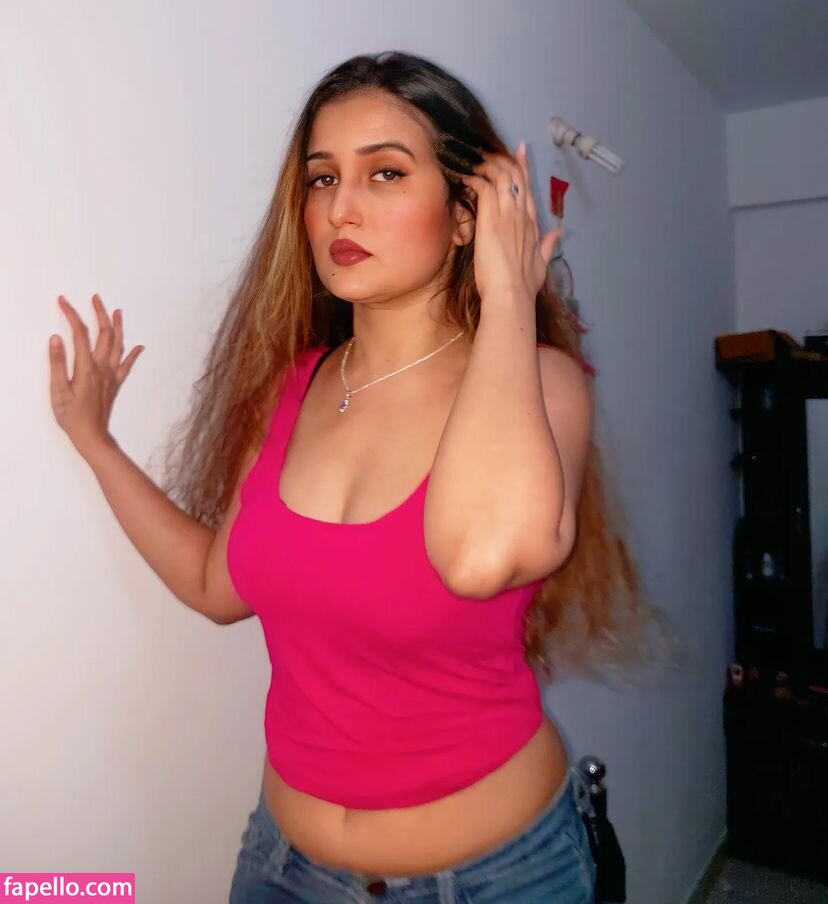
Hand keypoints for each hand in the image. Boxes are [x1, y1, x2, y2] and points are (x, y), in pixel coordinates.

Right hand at [49, 294, 143, 458]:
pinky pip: (126, 366)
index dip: (72, 315)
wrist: (92, 436)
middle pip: (104, 335)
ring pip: (118, 346)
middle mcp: (102, 368)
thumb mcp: (58, 390)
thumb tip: (55, 339)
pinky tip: (139, 346)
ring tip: (117, 312)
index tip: (64, 301)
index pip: (80, 334)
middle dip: (101, 314)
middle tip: (97, 299)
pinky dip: (133, 354)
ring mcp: (111, 376)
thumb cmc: (72, 416)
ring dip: (118, 328)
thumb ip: (57, 363)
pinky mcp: (115, 384)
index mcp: (86, 367)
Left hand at [461, 140, 562, 302]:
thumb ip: (549, 246)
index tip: (519, 150)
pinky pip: (485, 188)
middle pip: (516, 177)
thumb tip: (559, 233)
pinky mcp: (491, 220)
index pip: (529, 188)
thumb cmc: (523, 286)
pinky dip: (475, 179)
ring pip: (501, 177)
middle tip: (488, 151)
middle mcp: (522, 216)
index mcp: (532, 225)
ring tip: (474, 162)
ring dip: (487, 166)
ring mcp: (507, 216)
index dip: (523, 167)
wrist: (511, 295)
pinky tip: (467, 177)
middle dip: (503, 159)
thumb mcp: (541, 264)